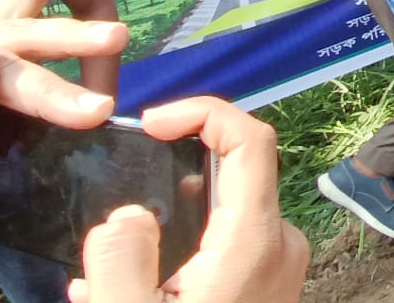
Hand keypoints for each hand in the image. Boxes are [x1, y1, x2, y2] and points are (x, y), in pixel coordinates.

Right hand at [70, 97, 309, 302]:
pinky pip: (225, 243)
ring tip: (115, 262)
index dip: (202, 112)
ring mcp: (278, 263)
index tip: (153, 123)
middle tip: (117, 202)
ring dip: (171, 220)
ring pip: (223, 211)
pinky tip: (139, 281)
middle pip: (232, 172)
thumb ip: (120, 258)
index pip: (251, 140)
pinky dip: (184, 249)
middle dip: (172, 174)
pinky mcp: (268, 282)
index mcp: (255, 240)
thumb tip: (128, 216)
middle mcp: (279, 242)